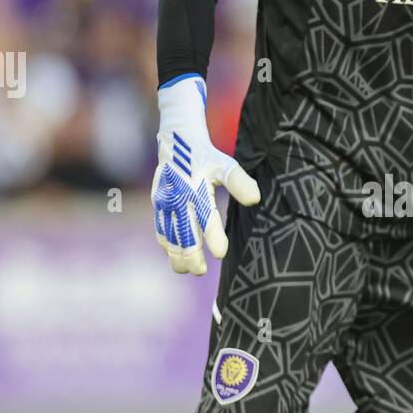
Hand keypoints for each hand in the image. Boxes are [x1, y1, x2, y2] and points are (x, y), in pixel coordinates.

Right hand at [151, 74, 259, 275]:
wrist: (177, 141)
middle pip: (183, 233)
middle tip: (201, 271)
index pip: (206, 217)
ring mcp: (165, 201)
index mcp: (197, 188)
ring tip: (188, 269)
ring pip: (169, 234)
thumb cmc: (207, 156)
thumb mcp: (225, 165)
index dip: (213, 236)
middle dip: (191, 254)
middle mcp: (178, 196)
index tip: (221, 254)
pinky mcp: (157, 203)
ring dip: (176, 254)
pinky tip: (174, 256)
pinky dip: (166, 244)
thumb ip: (239, 182)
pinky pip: (160, 228)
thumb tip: (255, 199)